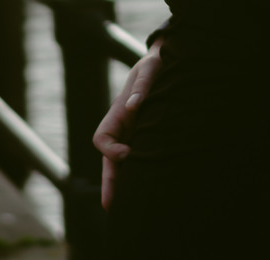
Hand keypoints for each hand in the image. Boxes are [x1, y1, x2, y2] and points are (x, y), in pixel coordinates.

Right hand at [94, 43, 161, 209]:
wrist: (167, 60)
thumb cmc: (155, 64)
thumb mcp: (150, 68)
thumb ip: (142, 85)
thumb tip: (133, 106)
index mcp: (117, 113)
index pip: (102, 139)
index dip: (111, 150)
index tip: (129, 153)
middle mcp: (122, 126)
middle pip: (109, 159)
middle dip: (110, 182)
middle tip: (110, 206)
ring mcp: (133, 133)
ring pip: (122, 163)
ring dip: (123, 183)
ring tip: (128, 208)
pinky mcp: (147, 137)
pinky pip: (139, 160)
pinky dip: (138, 174)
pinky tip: (147, 189)